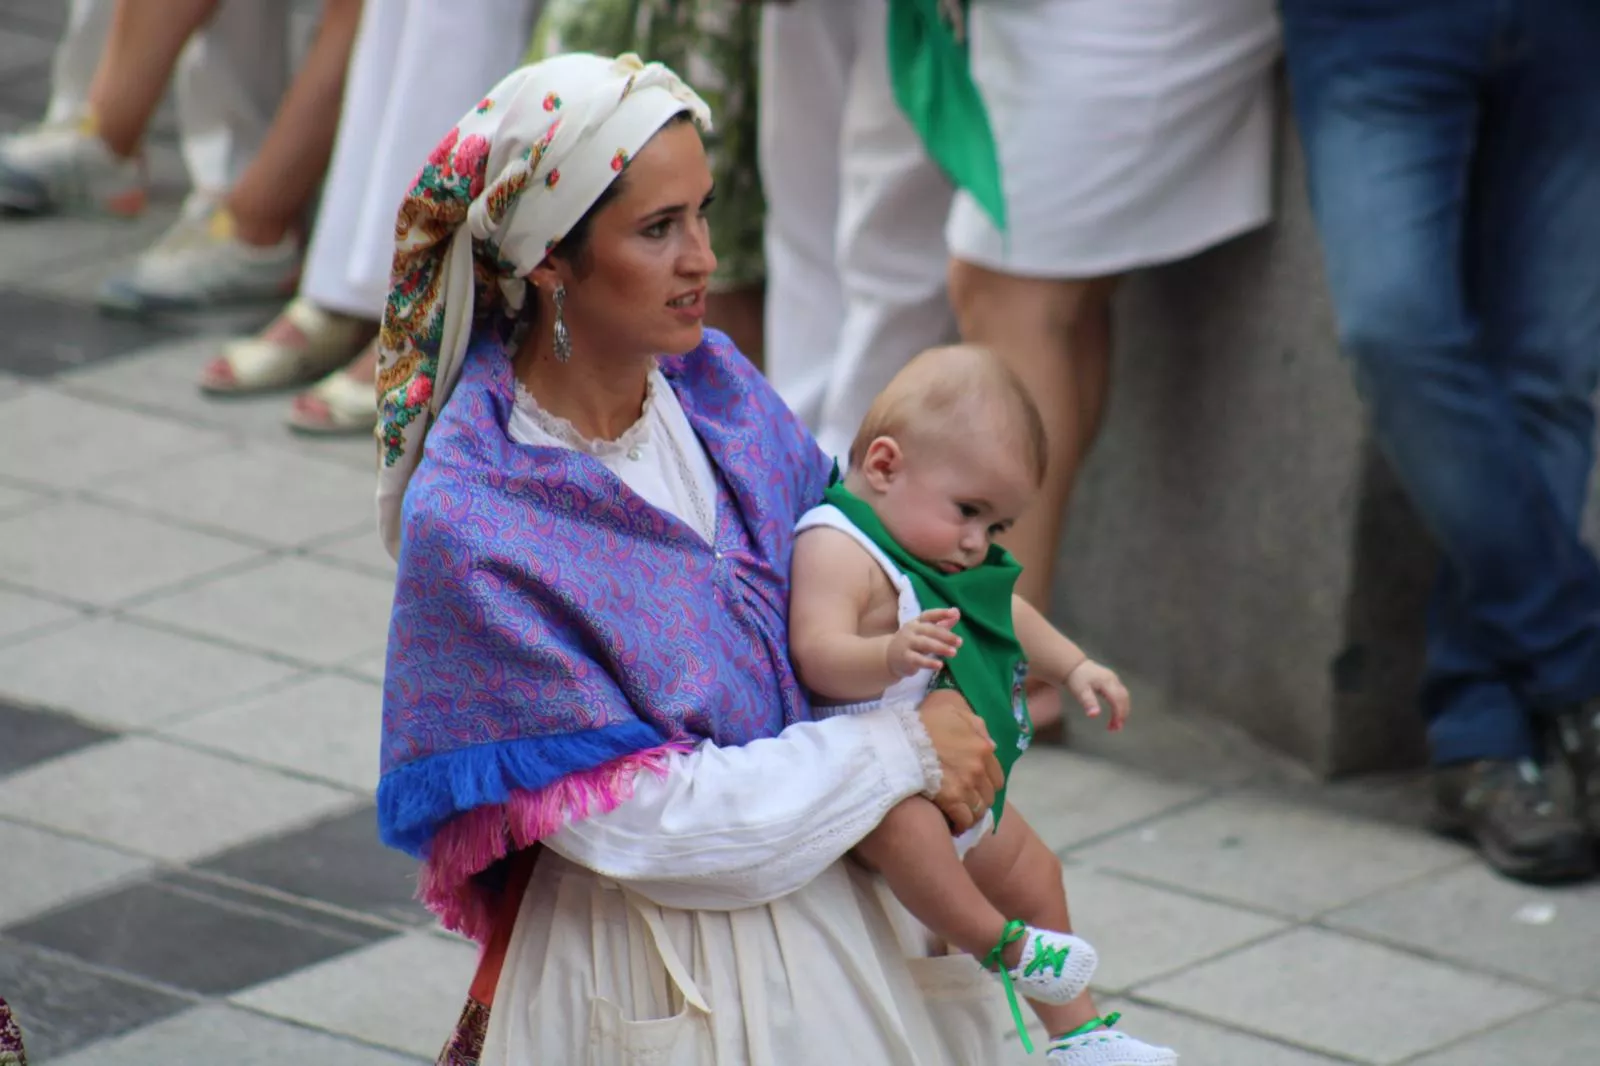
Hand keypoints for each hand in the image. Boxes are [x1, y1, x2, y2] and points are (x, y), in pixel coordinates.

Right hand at [887, 608, 960, 677]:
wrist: (889, 656)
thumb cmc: (912, 642)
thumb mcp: (925, 632)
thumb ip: (942, 623)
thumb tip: (957, 612)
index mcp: (917, 622)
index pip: (929, 615)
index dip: (941, 613)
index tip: (954, 613)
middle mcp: (911, 630)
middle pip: (929, 630)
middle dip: (945, 635)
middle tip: (960, 641)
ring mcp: (907, 643)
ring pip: (925, 644)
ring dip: (940, 647)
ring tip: (954, 652)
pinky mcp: (905, 658)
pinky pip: (918, 660)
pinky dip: (929, 662)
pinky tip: (940, 665)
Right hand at [919, 689, 1003, 830]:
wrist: (903, 740)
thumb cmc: (925, 722)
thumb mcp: (953, 710)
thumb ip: (974, 724)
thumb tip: (989, 742)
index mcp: (982, 747)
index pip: (996, 775)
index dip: (986, 783)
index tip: (976, 786)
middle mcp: (979, 769)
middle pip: (989, 795)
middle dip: (980, 799)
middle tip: (967, 801)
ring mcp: (966, 786)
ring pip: (978, 809)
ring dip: (971, 813)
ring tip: (961, 815)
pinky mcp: (952, 800)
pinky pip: (964, 819)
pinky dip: (961, 824)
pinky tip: (954, 825)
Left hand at [1065, 660, 1129, 730]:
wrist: (1073, 665)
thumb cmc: (1076, 678)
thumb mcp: (1080, 691)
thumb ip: (1088, 702)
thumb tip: (1094, 715)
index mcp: (1107, 682)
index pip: (1118, 700)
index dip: (1119, 714)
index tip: (1116, 727)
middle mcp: (1114, 680)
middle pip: (1124, 699)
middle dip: (1122, 715)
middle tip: (1116, 729)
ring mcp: (1114, 679)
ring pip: (1124, 697)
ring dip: (1122, 711)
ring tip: (1115, 724)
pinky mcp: (1112, 680)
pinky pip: (1121, 694)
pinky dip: (1120, 705)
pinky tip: (1115, 713)